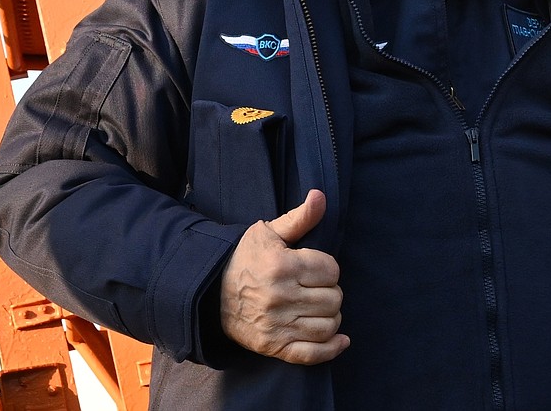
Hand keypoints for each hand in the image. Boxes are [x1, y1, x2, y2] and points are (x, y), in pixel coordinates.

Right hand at [220, 189, 349, 363]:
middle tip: (316, 288)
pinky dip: (331, 348)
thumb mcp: (269, 232)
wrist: (210, 292)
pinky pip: (312, 354)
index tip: (315, 268)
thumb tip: (320, 196)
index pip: (331, 270)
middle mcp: (280, 297)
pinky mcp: (273, 346)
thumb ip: (299, 217)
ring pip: (328, 325)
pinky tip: (340, 340)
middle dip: (330, 291)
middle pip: (333, 299)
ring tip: (320, 307)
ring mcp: (277, 325)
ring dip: (331, 316)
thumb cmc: (244, 258)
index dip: (327, 268)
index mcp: (282, 265)